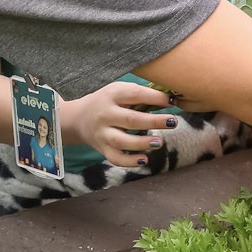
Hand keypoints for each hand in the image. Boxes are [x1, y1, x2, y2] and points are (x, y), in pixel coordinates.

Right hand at [61, 81, 175, 167]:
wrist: (79, 118)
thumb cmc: (109, 101)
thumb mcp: (120, 90)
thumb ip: (141, 94)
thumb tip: (171, 97)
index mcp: (112, 95)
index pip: (135, 94)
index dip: (155, 98)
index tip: (172, 101)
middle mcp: (105, 114)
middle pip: (131, 119)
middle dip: (154, 122)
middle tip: (172, 122)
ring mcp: (102, 133)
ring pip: (122, 141)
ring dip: (143, 143)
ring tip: (160, 142)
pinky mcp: (102, 149)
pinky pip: (116, 158)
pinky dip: (130, 161)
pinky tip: (144, 159)